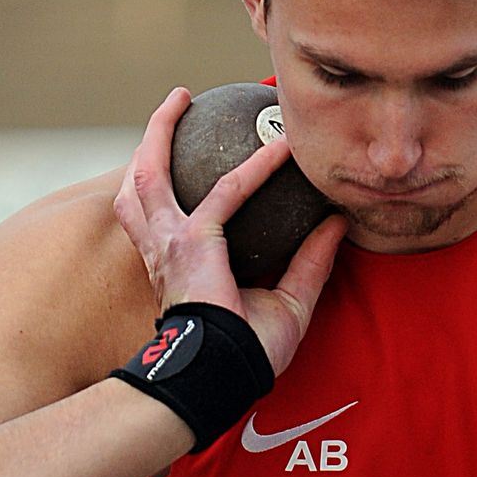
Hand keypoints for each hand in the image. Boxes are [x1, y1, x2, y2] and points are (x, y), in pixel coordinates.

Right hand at [113, 88, 348, 376]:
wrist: (223, 376)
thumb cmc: (246, 351)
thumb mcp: (287, 301)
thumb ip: (310, 262)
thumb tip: (339, 223)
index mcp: (176, 264)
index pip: (171, 213)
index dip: (182, 182)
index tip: (204, 156)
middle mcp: (163, 248)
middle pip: (138, 184)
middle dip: (150, 140)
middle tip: (176, 106)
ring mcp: (170, 244)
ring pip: (148, 174)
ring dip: (160, 133)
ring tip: (181, 100)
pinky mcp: (191, 244)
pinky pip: (227, 193)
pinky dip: (255, 169)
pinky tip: (278, 148)